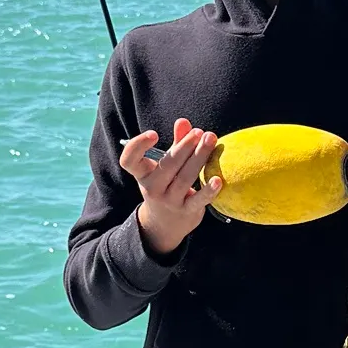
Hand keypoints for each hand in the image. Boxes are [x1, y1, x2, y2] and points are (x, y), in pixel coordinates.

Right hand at [121, 118, 221, 257]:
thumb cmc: (165, 186)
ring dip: (199, 158)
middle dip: (185, 146)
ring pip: (185, 178)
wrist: (165, 225)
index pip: (129, 161)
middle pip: (168, 165)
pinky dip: (208, 191)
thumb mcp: (164, 166)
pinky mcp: (186, 211)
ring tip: (211, 140)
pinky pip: (198, 200)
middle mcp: (152, 188)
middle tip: (200, 133)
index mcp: (143, 174)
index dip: (138, 146)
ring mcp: (169, 201)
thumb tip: (183, 121)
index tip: (154, 134)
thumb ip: (176, 143)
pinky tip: (218, 180)